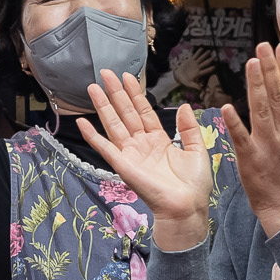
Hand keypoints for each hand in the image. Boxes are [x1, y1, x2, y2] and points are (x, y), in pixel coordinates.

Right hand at [75, 72, 213, 249]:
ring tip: (93, 88)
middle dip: (116, 93)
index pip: (143, 111)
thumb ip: (188, 128)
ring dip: (103, 106)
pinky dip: (93, 136)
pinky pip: (105, 148)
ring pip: (114, 125)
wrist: (187, 207)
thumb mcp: (196, 150)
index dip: (135, 94)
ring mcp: (131, 154)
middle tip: (105, 73)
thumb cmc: (193, 185)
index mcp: (159, 141)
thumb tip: (183, 106)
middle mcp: (142, 145)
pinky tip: (82, 123)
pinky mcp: (124, 166)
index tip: (127, 76)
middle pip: (126, 113)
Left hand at [220, 44, 279, 238]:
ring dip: (257, 86)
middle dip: (270, 69)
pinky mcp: (251, 159)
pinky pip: (242, 138)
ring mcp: (268, 145)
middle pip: (278, 96)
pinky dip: (235, 122)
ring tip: (251, 63)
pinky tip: (227, 106)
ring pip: (262, 110)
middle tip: (263, 46)